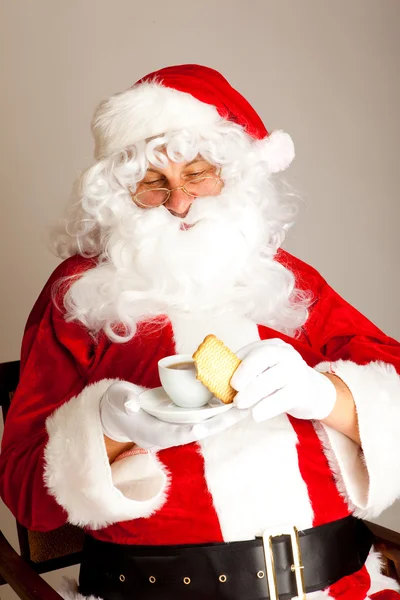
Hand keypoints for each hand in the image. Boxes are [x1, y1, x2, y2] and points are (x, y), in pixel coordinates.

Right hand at [100, 381, 248, 450]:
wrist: (121, 412)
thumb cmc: (117, 405)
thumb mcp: (117, 400)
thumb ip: (123, 401)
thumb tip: (131, 404)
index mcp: (152, 433)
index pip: (171, 434)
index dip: (185, 432)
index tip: (200, 430)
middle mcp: (170, 433)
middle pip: (198, 430)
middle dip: (219, 423)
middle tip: (240, 413)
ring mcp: (178, 426)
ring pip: (206, 423)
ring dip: (226, 416)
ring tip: (246, 405)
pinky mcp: (184, 417)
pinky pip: (205, 414)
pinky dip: (219, 408)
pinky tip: (235, 398)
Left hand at [231, 339, 335, 421]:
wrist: (315, 393)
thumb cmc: (282, 382)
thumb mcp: (268, 370)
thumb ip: (250, 372)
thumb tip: (221, 381)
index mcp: (275, 347)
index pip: (255, 349)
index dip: (239, 362)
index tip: (225, 376)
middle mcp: (287, 355)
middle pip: (264, 357)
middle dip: (245, 372)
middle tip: (233, 389)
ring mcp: (296, 372)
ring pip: (272, 378)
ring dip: (252, 392)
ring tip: (239, 404)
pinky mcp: (302, 392)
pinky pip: (282, 398)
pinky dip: (267, 407)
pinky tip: (256, 415)